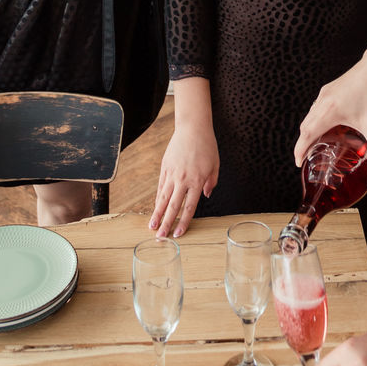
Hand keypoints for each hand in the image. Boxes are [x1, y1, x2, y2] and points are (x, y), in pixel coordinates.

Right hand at [149, 121, 219, 237]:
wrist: (192, 128)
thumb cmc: (207, 146)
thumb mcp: (215, 165)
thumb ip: (211, 182)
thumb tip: (205, 196)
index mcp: (197, 181)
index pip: (189, 207)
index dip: (183, 222)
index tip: (178, 234)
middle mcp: (183, 180)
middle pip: (173, 206)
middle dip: (166, 223)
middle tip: (160, 237)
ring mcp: (172, 173)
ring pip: (163, 198)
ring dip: (157, 213)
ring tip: (151, 226)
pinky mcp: (165, 167)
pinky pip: (161, 186)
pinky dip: (158, 198)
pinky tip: (155, 207)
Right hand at [294, 59, 366, 170]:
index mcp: (329, 112)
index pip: (307, 135)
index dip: (300, 151)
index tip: (298, 163)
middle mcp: (323, 102)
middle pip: (305, 126)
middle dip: (303, 142)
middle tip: (306, 156)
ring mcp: (325, 93)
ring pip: (310, 115)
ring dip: (309, 130)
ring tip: (316, 142)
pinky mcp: (331, 88)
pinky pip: (317, 107)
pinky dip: (316, 119)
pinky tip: (329, 124)